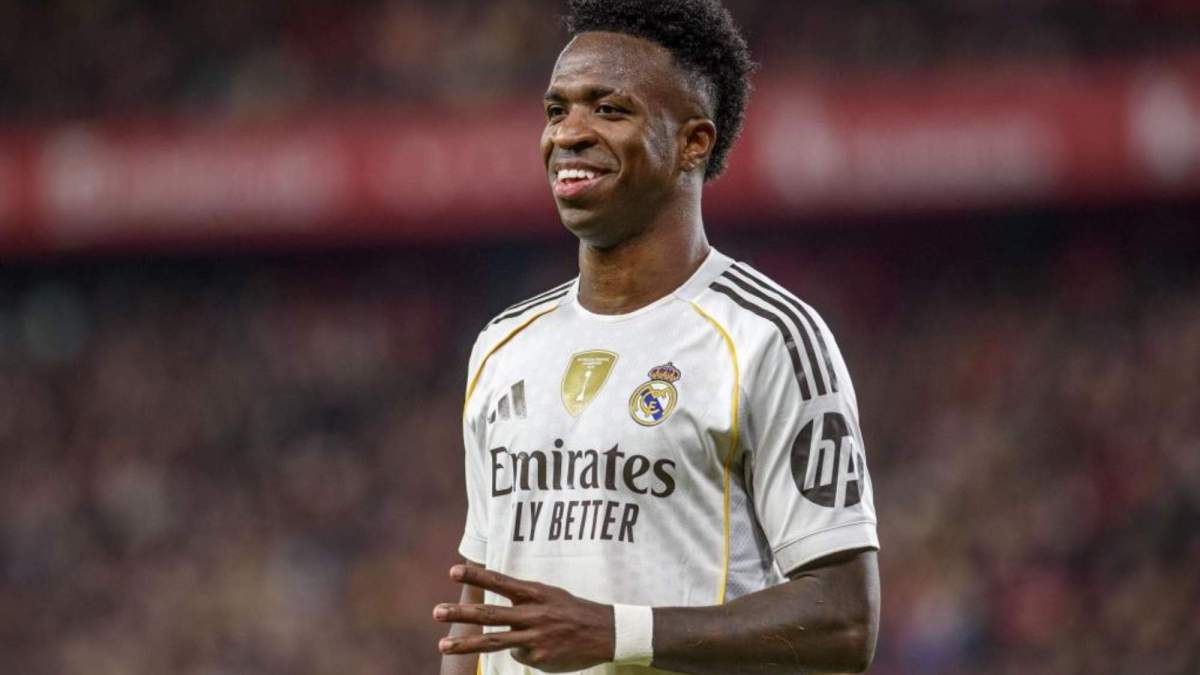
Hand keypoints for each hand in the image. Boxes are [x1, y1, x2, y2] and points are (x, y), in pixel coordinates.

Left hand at [433, 564, 614, 671]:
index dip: (476, 575)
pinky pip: (520, 655)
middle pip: (489, 613)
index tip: (453, 571)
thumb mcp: (549, 595)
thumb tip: (495, 615)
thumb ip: (522, 600)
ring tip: (442, 644)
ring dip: (465, 642)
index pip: (500, 581)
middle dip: (460, 612)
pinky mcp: (539, 659)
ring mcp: (534, 638)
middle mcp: (532, 614)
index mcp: (534, 594)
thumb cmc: (572, 610)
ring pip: (493, 641)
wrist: (606, 633)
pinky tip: (544, 648)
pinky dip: (525, 651)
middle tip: (436, 611)